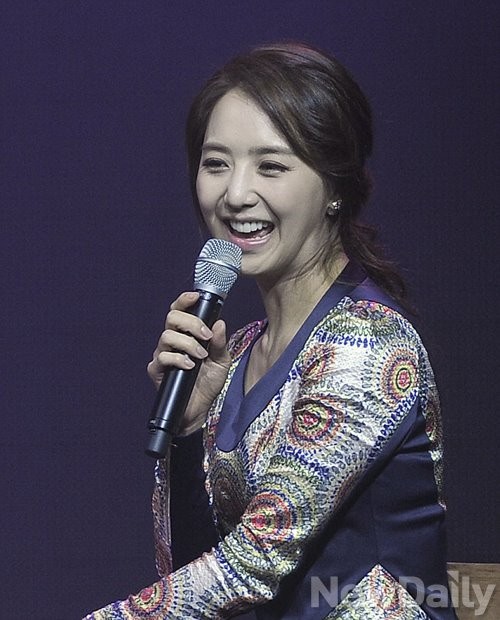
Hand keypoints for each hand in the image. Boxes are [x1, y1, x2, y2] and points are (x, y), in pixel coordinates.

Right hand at [147, 291, 230, 434]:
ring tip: (201, 356)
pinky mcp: (157, 370)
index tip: (196, 296)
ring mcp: (163, 355)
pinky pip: (162, 357)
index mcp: (186, 334)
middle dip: (191, 323)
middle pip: (171, 317)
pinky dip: (178, 359)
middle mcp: (172, 341)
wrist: (200, 409)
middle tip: (205, 336)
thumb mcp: (221, 361)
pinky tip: (190, 366)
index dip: (185, 300)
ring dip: (187, 343)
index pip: (180, 310)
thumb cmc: (208, 383)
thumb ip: (219, 342)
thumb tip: (219, 322)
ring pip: (167, 336)